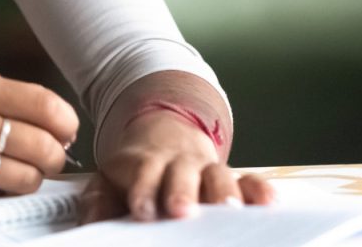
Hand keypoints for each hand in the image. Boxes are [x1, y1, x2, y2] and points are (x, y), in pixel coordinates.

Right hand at [0, 74, 79, 199]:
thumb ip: (0, 104)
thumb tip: (54, 127)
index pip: (46, 104)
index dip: (65, 123)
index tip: (64, 132)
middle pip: (44, 145)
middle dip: (54, 157)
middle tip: (46, 159)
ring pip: (27, 176)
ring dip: (30, 179)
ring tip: (15, 173)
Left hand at [80, 111, 274, 222]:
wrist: (162, 136)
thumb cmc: (136, 171)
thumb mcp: (109, 180)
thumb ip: (99, 201)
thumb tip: (92, 224)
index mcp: (145, 164)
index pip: (143, 175)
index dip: (143, 190)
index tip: (142, 208)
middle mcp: (178, 164)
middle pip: (182, 175)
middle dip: (182, 192)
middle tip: (182, 210)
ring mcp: (207, 170)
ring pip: (218, 176)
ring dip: (223, 192)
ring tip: (230, 210)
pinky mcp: (232, 178)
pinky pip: (249, 180)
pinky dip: (259, 190)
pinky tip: (269, 203)